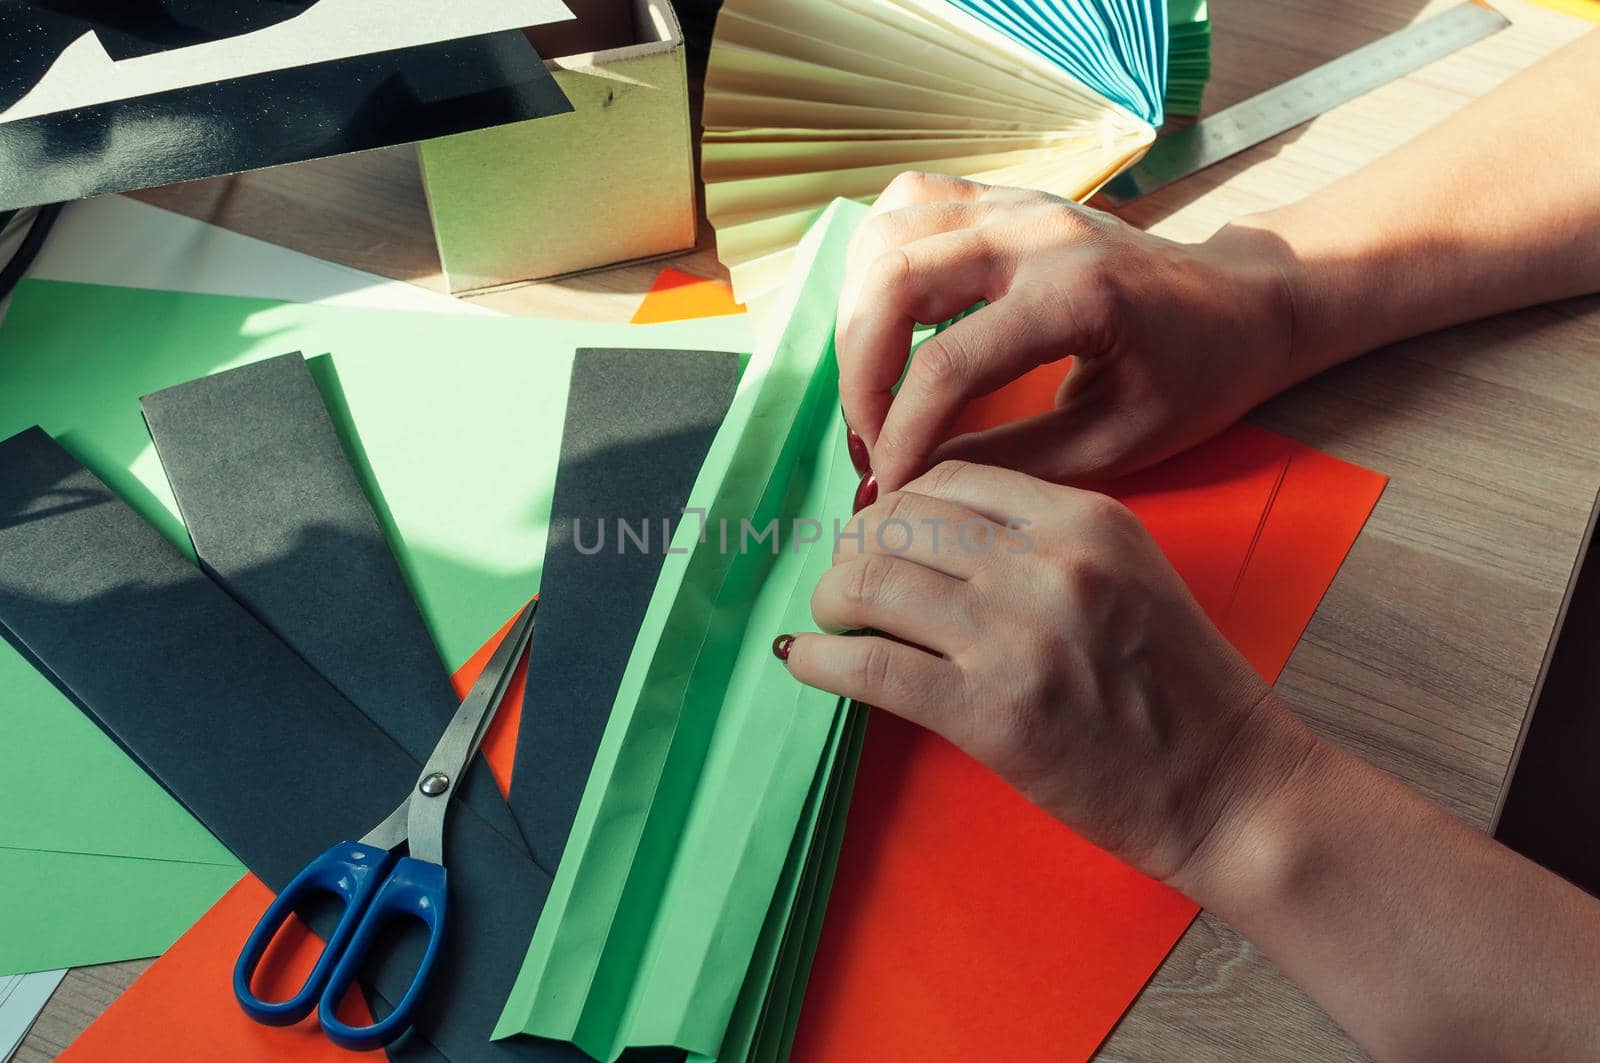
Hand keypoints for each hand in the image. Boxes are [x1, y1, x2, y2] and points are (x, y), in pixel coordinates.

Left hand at [778, 459, 1317, 883]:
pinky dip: (820, 660)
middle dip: (853, 548)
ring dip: (831, 600)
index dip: (895, 503)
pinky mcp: (992, 713)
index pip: (950, 477)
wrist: (1231, 785)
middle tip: (844, 580)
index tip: (878, 534)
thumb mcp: (1128, 573)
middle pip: (899, 522)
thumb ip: (1040, 540)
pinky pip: (871, 666)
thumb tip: (927, 529)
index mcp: (1086, 520)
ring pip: (872, 583)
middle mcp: (1049, 564)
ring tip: (830, 620)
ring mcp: (1018, 637)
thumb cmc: (1179, 686)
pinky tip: (804, 662)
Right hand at [836, 171, 1297, 493]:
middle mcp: (1037, 230)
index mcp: (1078, 293)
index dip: (900, 433)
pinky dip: (875, 266)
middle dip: (861, 375)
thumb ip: (1016, 461)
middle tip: (871, 440)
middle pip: (892, 282)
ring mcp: (1016, 202)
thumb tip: (917, 486)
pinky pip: (905, 207)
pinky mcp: (1003, 198)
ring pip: (883, 235)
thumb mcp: (1121, 442)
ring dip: (857, 320)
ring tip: (874, 389)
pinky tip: (888, 322)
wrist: (1243, 301)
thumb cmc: (1197, 376)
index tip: (888, 484)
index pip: (947, 363)